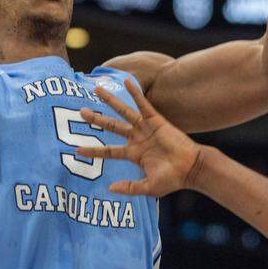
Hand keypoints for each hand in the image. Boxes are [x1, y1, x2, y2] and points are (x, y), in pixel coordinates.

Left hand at [79, 79, 204, 196]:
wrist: (191, 169)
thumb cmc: (172, 179)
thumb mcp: (148, 187)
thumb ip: (129, 188)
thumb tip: (110, 188)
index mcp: (134, 154)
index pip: (108, 151)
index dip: (93, 150)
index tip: (76, 150)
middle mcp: (137, 138)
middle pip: (111, 126)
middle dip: (96, 119)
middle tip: (81, 111)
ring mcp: (145, 128)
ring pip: (123, 111)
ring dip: (110, 101)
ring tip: (96, 89)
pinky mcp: (156, 120)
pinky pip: (143, 103)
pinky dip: (135, 92)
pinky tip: (126, 80)